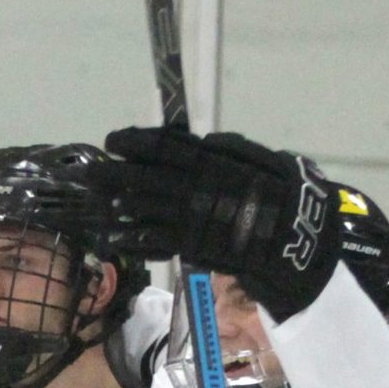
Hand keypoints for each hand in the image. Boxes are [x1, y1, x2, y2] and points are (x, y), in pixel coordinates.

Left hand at [98, 126, 338, 318]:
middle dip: (114, 175)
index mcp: (212, 161)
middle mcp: (195, 186)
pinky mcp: (191, 246)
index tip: (114, 140)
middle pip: (145, 177)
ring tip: (98, 205)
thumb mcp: (268, 160)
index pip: (165, 146)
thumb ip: (235, 150)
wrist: (298, 241)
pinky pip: (156, 241)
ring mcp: (190, 218)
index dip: (136, 142)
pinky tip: (115, 239)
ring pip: (144, 209)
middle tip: (89, 174)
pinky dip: (134, 240)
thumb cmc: (289, 197)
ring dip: (118, 207)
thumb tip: (208, 141)